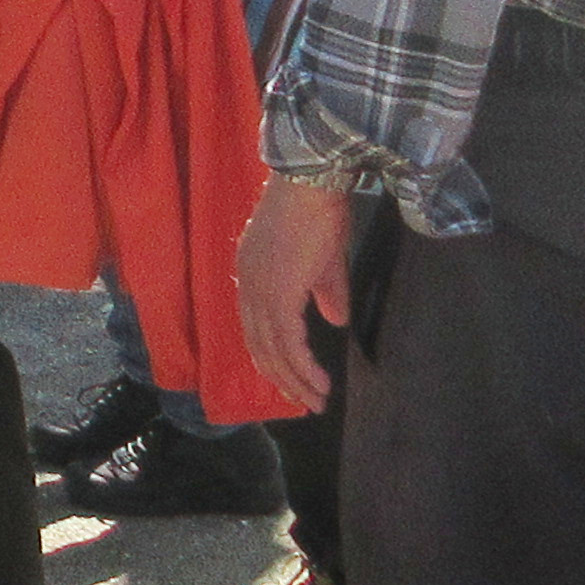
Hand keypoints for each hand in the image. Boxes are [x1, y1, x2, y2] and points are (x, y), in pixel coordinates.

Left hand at [234, 173, 356, 411]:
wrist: (313, 184)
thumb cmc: (319, 212)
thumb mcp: (326, 261)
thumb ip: (327, 293)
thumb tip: (336, 321)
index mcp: (253, 275)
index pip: (256, 326)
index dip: (274, 355)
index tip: (292, 379)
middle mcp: (248, 285)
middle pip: (260, 345)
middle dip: (283, 377)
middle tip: (307, 401)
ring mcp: (259, 291)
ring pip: (273, 350)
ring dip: (296, 379)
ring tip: (318, 400)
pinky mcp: (277, 295)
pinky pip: (287, 343)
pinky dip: (302, 367)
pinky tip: (319, 382)